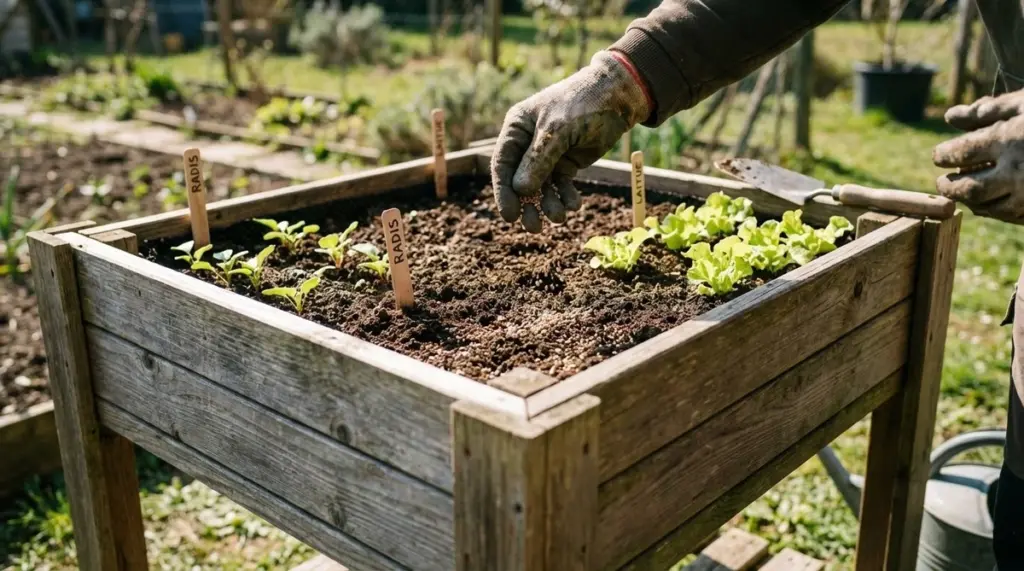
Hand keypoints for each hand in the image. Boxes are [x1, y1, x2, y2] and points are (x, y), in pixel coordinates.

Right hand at [491, 51, 651, 231]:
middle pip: (519, 181)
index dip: (504, 192)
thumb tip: (520, 190)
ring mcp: (548, 155)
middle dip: (527, 205)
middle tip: (534, 227)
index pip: (502, 164)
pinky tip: (574, 205)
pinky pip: (560, 186)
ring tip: (560, 218)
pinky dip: (565, 197)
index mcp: (517, 128)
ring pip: (541, 187)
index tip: (510, 216)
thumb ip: (538, 161)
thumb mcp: (557, 131)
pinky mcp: (567, 163)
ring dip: (548, 205)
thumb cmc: (581, 104)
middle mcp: (528, 143)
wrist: (618, 97)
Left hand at [933, 90, 1023, 222]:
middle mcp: (1018, 170)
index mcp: (1009, 140)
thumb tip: (950, 117)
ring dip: (969, 200)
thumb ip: (987, 111)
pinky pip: (1009, 215)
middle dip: (949, 187)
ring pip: (987, 207)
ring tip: (963, 190)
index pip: (961, 153)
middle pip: (968, 189)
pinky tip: (988, 200)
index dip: (943, 155)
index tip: (939, 155)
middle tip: (942, 182)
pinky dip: (992, 209)